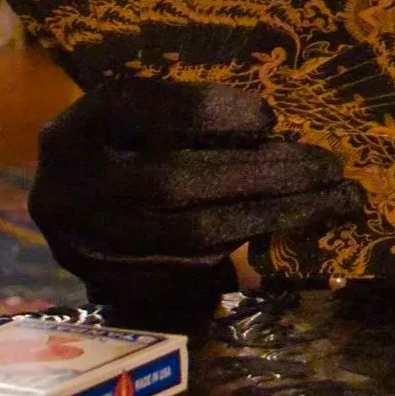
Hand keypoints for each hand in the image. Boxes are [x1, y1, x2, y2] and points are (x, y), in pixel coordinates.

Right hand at [30, 77, 362, 326]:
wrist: (67, 198)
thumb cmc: (122, 137)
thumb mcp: (142, 107)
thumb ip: (189, 110)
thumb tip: (270, 127)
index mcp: (82, 125)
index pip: (150, 109)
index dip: (214, 113)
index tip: (272, 117)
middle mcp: (75, 188)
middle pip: (176, 182)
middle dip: (263, 176)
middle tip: (327, 169)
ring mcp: (88, 246)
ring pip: (190, 236)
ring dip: (269, 218)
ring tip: (324, 202)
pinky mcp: (109, 288)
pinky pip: (188, 274)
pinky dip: (240, 250)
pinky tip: (282, 230)